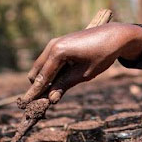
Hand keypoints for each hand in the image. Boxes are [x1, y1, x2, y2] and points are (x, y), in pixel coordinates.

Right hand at [19, 23, 141, 104]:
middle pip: (36, 71)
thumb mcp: (84, 74)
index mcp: (58, 52)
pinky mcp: (59, 43)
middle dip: (36, 87)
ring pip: (41, 66)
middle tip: (39, 103)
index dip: (35, 93)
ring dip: (43, 79)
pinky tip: (56, 82)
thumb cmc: (101, 55)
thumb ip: (65, 85)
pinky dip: (49, 72)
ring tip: (49, 95)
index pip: (43, 77)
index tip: (26, 105)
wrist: (114, 36)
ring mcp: (54, 42)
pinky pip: (48, 60)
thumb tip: (50, 100)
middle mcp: (52, 45)